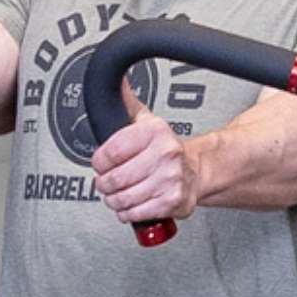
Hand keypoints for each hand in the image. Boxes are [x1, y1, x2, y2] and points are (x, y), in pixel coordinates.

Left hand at [89, 79, 197, 226]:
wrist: (197, 170)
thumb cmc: (165, 148)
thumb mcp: (146, 121)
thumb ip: (127, 104)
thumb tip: (116, 83)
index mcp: (155, 132)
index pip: (110, 152)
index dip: (99, 162)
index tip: (100, 164)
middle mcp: (165, 154)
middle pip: (114, 178)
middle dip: (104, 183)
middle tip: (107, 182)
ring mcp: (169, 179)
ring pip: (122, 198)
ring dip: (114, 199)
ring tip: (118, 193)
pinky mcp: (172, 202)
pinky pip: (136, 213)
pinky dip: (127, 212)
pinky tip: (132, 204)